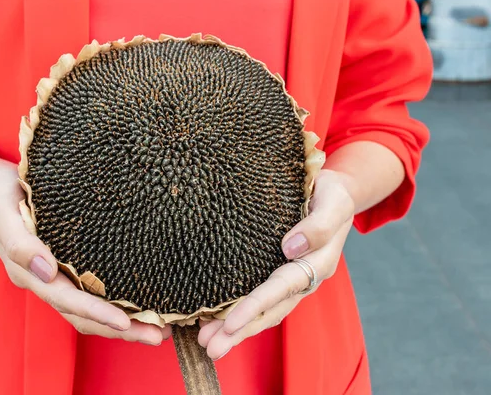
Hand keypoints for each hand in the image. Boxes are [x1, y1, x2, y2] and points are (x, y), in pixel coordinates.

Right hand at [0, 163, 170, 344]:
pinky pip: (93, 296)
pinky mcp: (68, 270)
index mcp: (27, 272)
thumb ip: (19, 243)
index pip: (66, 299)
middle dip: (121, 329)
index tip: (124, 323)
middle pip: (83, 316)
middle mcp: (44, 282)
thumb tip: (47, 271)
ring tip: (160, 330)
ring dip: (124, 326)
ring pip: (90, 312)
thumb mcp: (3, 211)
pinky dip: (117, 308)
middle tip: (158, 336)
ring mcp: (57, 279)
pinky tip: (142, 310)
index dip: (95, 313)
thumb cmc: (3, 195)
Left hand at [197, 169, 355, 359]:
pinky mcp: (279, 274)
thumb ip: (318, 226)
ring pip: (264, 311)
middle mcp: (304, 278)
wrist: (332, 192)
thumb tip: (290, 248)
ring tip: (207, 343)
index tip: (230, 324)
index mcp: (317, 263)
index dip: (255, 307)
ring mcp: (291, 280)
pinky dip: (239, 313)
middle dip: (240, 331)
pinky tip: (217, 321)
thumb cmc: (332, 194)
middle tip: (210, 347)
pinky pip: (260, 300)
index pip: (282, 289)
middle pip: (270, 311)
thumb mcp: (333, 202)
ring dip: (236, 330)